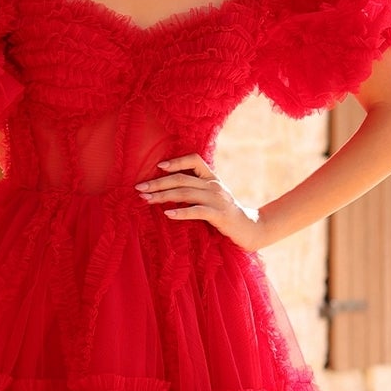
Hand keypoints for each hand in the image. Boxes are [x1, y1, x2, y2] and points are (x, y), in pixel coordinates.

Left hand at [134, 154, 262, 249]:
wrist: (250, 229)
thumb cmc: (226, 215)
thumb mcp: (212, 198)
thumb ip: (196, 192)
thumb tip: (170, 191)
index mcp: (212, 178)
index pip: (194, 160)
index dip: (176, 161)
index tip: (158, 167)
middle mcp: (214, 185)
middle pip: (182, 179)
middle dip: (158, 183)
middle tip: (139, 188)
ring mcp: (217, 199)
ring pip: (186, 193)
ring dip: (163, 196)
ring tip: (147, 200)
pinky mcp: (219, 215)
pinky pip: (197, 211)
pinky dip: (181, 212)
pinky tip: (167, 214)